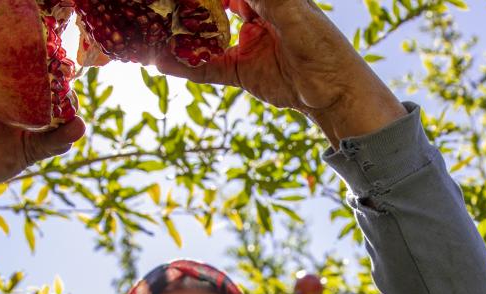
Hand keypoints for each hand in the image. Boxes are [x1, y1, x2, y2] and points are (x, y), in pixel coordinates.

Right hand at [155, 0, 404, 144]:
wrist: (336, 93)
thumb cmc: (322, 46)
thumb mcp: (291, 12)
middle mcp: (252, 18)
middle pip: (210, 8)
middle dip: (186, 7)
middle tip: (157, 5)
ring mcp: (245, 46)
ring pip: (204, 36)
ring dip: (178, 35)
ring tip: (149, 28)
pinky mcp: (242, 74)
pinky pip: (207, 68)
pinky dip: (184, 66)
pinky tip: (159, 61)